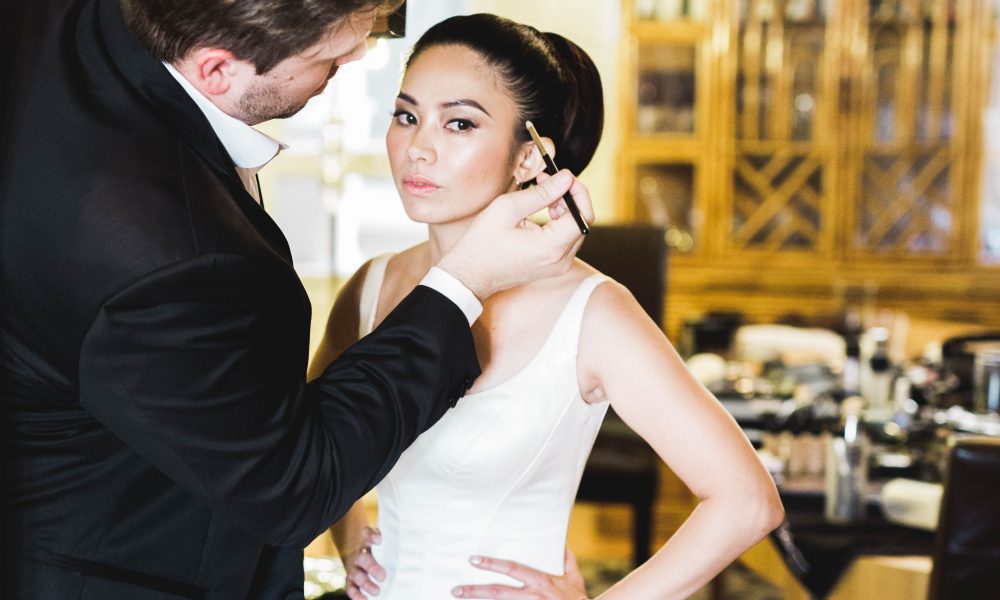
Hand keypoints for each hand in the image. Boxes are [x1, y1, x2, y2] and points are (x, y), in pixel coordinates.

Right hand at [341, 527, 385, 598]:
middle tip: (383, 577)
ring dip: (366, 584)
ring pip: (357, 575)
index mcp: (367, 542)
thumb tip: (384, 541)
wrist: (357, 553)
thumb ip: (383, 540)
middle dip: (373, 568)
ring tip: (377, 592)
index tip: (379, 540)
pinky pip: (350, 588)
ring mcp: (353, 568)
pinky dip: (356, 594)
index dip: (372, 536)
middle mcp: (359, 555)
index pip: (368, 535)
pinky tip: (364, 599)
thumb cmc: (375, 549)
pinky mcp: (350, 580)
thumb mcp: (379, 542)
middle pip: (364, 559)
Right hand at [436, 170, 594, 300]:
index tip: (564, 177)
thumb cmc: (482, 243)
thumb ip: (542, 192)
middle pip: (581, 222)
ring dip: (564, 208)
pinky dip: (558, 222)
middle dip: (569, 197)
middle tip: (549, 180)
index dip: (578, 192)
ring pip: (574, 230)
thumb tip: (566, 178)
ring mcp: (558, 266)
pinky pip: (565, 240)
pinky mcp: (552, 267)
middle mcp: (561, 261)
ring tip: (543, 193)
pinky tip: (542, 210)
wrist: (469, 275)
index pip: (583, 215)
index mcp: (552, 247)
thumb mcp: (508, 208)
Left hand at [451, 549, 588, 598]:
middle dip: (474, 591)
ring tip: (460, 599)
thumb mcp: (574, 576)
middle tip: (455, 589)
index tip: (474, 559)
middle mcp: (533, 596)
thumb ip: (566, 558)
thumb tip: (561, 540)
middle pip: (498, 592)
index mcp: (542, 581)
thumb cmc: (578, 599)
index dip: (492, 563)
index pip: (512, 568)